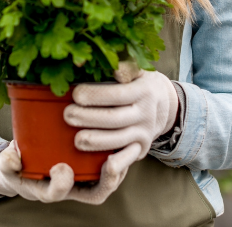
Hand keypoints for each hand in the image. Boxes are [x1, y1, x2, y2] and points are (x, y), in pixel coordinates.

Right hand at [0, 140, 141, 204]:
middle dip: (107, 180)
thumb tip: (12, 158)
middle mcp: (72, 187)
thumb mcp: (7, 164)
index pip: (58, 193)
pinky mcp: (95, 164)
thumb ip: (7, 162)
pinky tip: (127, 133)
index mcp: (49, 189)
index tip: (61, 167)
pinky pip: (113, 163)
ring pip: (109, 179)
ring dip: (121, 164)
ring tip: (128, 146)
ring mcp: (86, 177)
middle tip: (111, 163)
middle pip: (96, 193)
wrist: (24, 164)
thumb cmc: (17, 164)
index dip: (62, 184)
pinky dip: (122, 152)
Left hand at [64, 61, 178, 158]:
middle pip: (115, 119)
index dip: (95, 95)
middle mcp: (146, 113)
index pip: (117, 94)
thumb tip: (113, 66)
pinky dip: (117, 162)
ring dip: (96, 141)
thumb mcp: (138, 70)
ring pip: (119, 140)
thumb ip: (125, 66)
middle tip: (67, 115)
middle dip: (89, 118)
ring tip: (76, 140)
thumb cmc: (139, 82)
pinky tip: (102, 164)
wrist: (164, 105)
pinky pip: (128, 157)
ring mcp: (144, 133)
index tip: (75, 94)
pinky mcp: (141, 148)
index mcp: (143, 91)